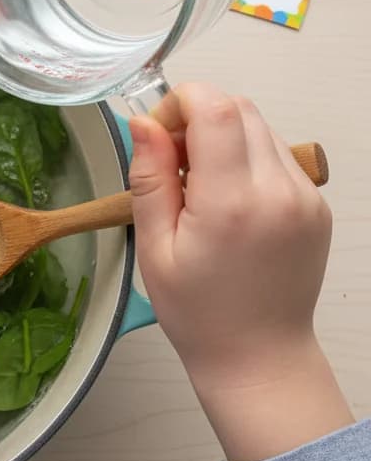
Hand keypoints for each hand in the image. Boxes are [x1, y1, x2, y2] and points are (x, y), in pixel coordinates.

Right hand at [128, 83, 351, 460]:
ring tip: (198, 184)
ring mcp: (305, 196)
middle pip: (239, 108)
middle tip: (171, 161)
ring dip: (221, 136)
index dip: (179, 103)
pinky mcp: (316, 204)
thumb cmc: (198, 312)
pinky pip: (277, 154)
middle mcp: (279, 191)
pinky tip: (226, 199)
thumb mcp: (154, 247)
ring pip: (259, 126)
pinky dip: (245, 158)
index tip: (156, 134)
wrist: (259, 357)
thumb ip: (150, 178)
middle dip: (197, 116)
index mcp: (233, 203)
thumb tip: (144, 122)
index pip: (216, 109)